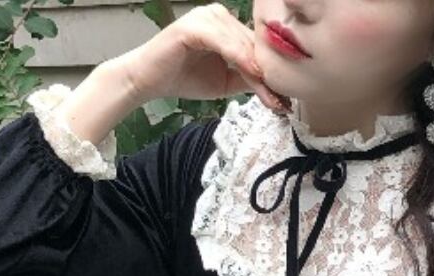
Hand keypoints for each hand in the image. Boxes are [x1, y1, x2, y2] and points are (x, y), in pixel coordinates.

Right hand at [120, 5, 290, 113]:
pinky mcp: (193, 26)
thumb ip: (248, 78)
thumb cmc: (183, 77)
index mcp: (227, 25)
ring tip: (269, 95)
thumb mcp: (226, 81)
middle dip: (267, 76)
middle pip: (252, 46)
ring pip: (242, 45)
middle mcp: (219, 15)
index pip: (256, 48)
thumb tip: (276, 86)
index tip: (284, 98)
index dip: (271, 73)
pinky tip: (251, 73)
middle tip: (281, 102)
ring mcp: (206, 17)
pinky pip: (223, 41)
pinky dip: (238, 58)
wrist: (149, 81)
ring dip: (257, 71)